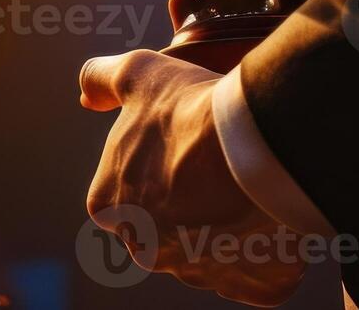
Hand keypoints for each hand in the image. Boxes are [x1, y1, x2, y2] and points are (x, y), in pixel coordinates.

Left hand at [80, 49, 305, 305]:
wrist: (255, 145)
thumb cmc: (191, 111)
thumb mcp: (137, 73)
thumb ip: (100, 78)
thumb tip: (87, 94)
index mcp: (109, 207)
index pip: (129, 191)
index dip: (162, 165)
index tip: (187, 145)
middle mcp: (146, 249)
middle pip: (169, 227)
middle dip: (192, 203)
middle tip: (220, 164)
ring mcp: (198, 272)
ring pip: (216, 249)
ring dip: (231, 226)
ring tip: (248, 184)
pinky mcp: (252, 286)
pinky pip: (262, 271)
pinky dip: (271, 248)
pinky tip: (271, 213)